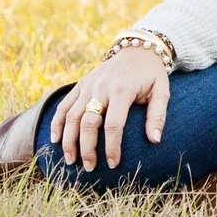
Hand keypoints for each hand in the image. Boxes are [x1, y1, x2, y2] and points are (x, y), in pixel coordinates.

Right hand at [49, 47, 168, 171]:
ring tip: (70, 160)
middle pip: (88, 123)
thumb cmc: (151, 75)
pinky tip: (55, 140)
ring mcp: (88, 85)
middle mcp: (101, 88)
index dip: (112, 147)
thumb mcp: (162, 91)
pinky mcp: (80, 84)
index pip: (113, 125)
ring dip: (68, 140)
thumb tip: (155, 141)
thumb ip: (157, 116)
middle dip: (86, 148)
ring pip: (71, 116)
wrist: (137, 49)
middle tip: (89, 168)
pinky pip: (63, 105)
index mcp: (122, 90)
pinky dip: (56, 123)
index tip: (113, 164)